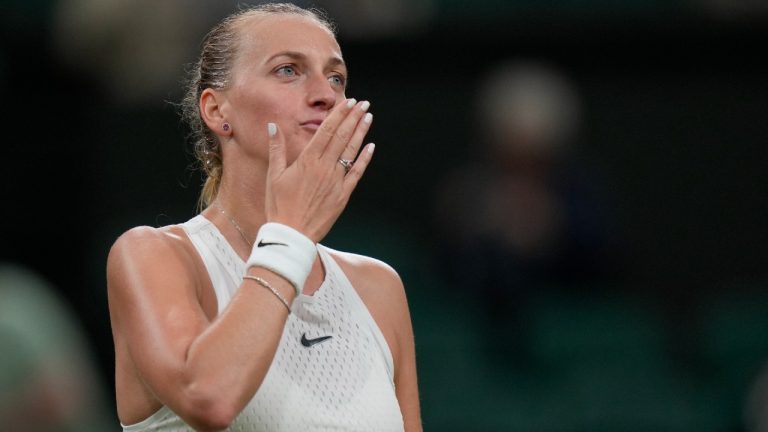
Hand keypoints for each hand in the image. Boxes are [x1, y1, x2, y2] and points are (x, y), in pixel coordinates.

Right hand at [264, 98, 374, 242]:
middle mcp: (324, 168)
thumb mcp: (273, 175)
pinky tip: (371, 147)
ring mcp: (336, 181)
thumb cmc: (279, 206)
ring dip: (361, 132)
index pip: (327, 131)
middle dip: (353, 118)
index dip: (339, 115)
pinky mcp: (343, 195)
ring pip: (352, 151)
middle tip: (363, 104)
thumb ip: (276, 148)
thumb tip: (273, 126)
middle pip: (342, 137)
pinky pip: (356, 173)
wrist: (291, 234)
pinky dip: (364, 159)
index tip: (348, 102)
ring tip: (368, 117)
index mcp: (307, 161)